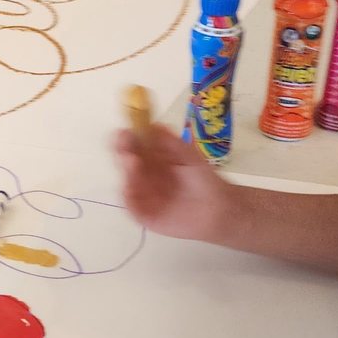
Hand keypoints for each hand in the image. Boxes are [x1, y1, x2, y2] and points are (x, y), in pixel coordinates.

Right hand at [113, 123, 232, 241]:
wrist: (216, 209)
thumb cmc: (203, 180)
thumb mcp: (189, 156)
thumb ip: (171, 142)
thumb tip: (153, 125)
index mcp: (151, 157)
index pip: (133, 144)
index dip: (126, 137)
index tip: (124, 131)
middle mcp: (143, 173)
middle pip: (124, 160)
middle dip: (121, 150)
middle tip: (122, 143)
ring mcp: (141, 193)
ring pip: (126, 179)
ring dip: (125, 169)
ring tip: (132, 160)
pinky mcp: (142, 212)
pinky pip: (129, 202)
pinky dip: (127, 193)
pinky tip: (130, 184)